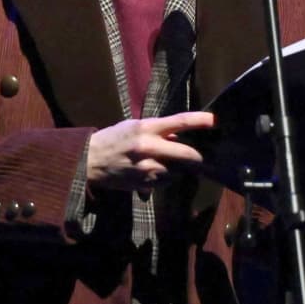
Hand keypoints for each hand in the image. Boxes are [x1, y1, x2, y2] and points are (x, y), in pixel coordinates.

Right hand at [86, 111, 214, 193]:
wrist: (90, 161)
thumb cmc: (113, 139)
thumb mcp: (134, 126)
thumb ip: (157, 130)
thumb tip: (178, 137)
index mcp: (146, 128)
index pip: (179, 122)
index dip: (200, 121)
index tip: (215, 120)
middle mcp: (149, 147)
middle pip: (187, 153)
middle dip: (198, 157)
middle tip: (203, 156)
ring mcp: (148, 167)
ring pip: (178, 170)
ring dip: (179, 168)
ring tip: (166, 163)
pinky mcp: (145, 183)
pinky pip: (166, 181)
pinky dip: (167, 177)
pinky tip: (156, 172)